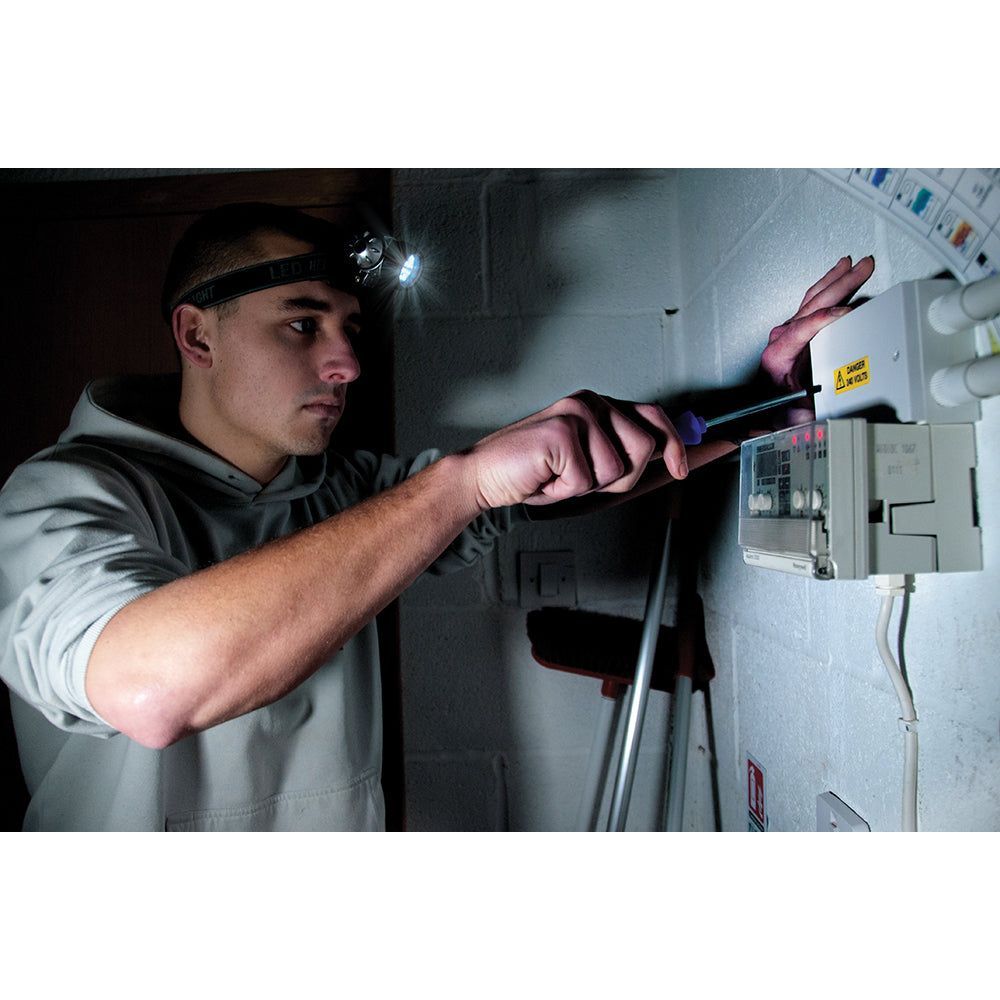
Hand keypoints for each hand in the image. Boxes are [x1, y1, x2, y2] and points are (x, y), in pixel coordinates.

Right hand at [465, 390, 686, 508]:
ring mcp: (576, 413)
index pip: (653, 417)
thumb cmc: (535, 472)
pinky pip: (586, 480)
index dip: (678, 442)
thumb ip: (626, 456)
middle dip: (618, 478)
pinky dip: (564, 491)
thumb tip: (671, 457)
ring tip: (560, 476)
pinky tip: (545, 477)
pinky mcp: (562, 431)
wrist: (485, 476)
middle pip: (643, 448)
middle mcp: (591, 403)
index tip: (693, 462)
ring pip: (617, 467)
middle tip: (581, 479)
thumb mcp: (590, 466)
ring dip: (588, 486)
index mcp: (599, 407)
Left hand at [760, 255, 874, 424]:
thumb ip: (812, 409)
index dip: (825, 318)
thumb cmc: (776, 412)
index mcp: (778, 356)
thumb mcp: (798, 415)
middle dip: (839, 284)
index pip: (803, 329)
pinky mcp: (795, 333)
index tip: (846, 311)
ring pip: (812, 299)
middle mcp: (781, 340)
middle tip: (861, 267)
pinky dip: (828, 287)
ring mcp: (787, 334)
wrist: (762, 412)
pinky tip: (838, 277)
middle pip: (812, 305)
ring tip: (852, 264)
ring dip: (835, 280)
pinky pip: (813, 304)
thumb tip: (832, 404)